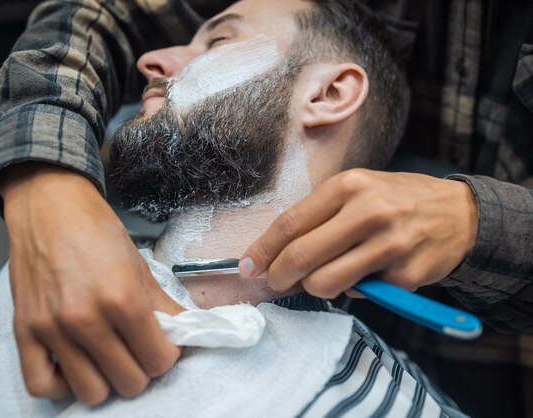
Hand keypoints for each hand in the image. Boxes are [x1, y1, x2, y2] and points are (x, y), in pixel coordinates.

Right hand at [1, 163, 182, 404]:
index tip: (163, 344)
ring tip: (110, 358)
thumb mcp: (139, 265)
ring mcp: (51, 329)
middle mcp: (85, 319)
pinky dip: (63, 385)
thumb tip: (182, 336)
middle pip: (129, 382)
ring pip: (92, 393)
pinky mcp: (23, 331)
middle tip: (138, 349)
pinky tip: (76, 366)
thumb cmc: (96, 229)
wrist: (48, 204)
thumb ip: (162, 307)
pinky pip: (41, 386)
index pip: (159, 360)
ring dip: (108, 381)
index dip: (168, 355)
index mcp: (122, 298)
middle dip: (142, 368)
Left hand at [239, 169, 477, 297]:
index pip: (290, 223)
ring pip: (325, 283)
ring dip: (316, 287)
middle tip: (275, 282)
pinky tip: (372, 273)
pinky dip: (356, 290)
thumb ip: (319, 217)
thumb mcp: (357, 191)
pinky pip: (360, 294)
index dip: (262, 249)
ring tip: (330, 275)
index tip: (248, 266)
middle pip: (301, 256)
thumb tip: (275, 254)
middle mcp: (368, 211)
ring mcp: (390, 244)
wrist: (458, 212)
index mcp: (348, 186)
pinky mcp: (406, 274)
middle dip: (278, 276)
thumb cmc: (395, 201)